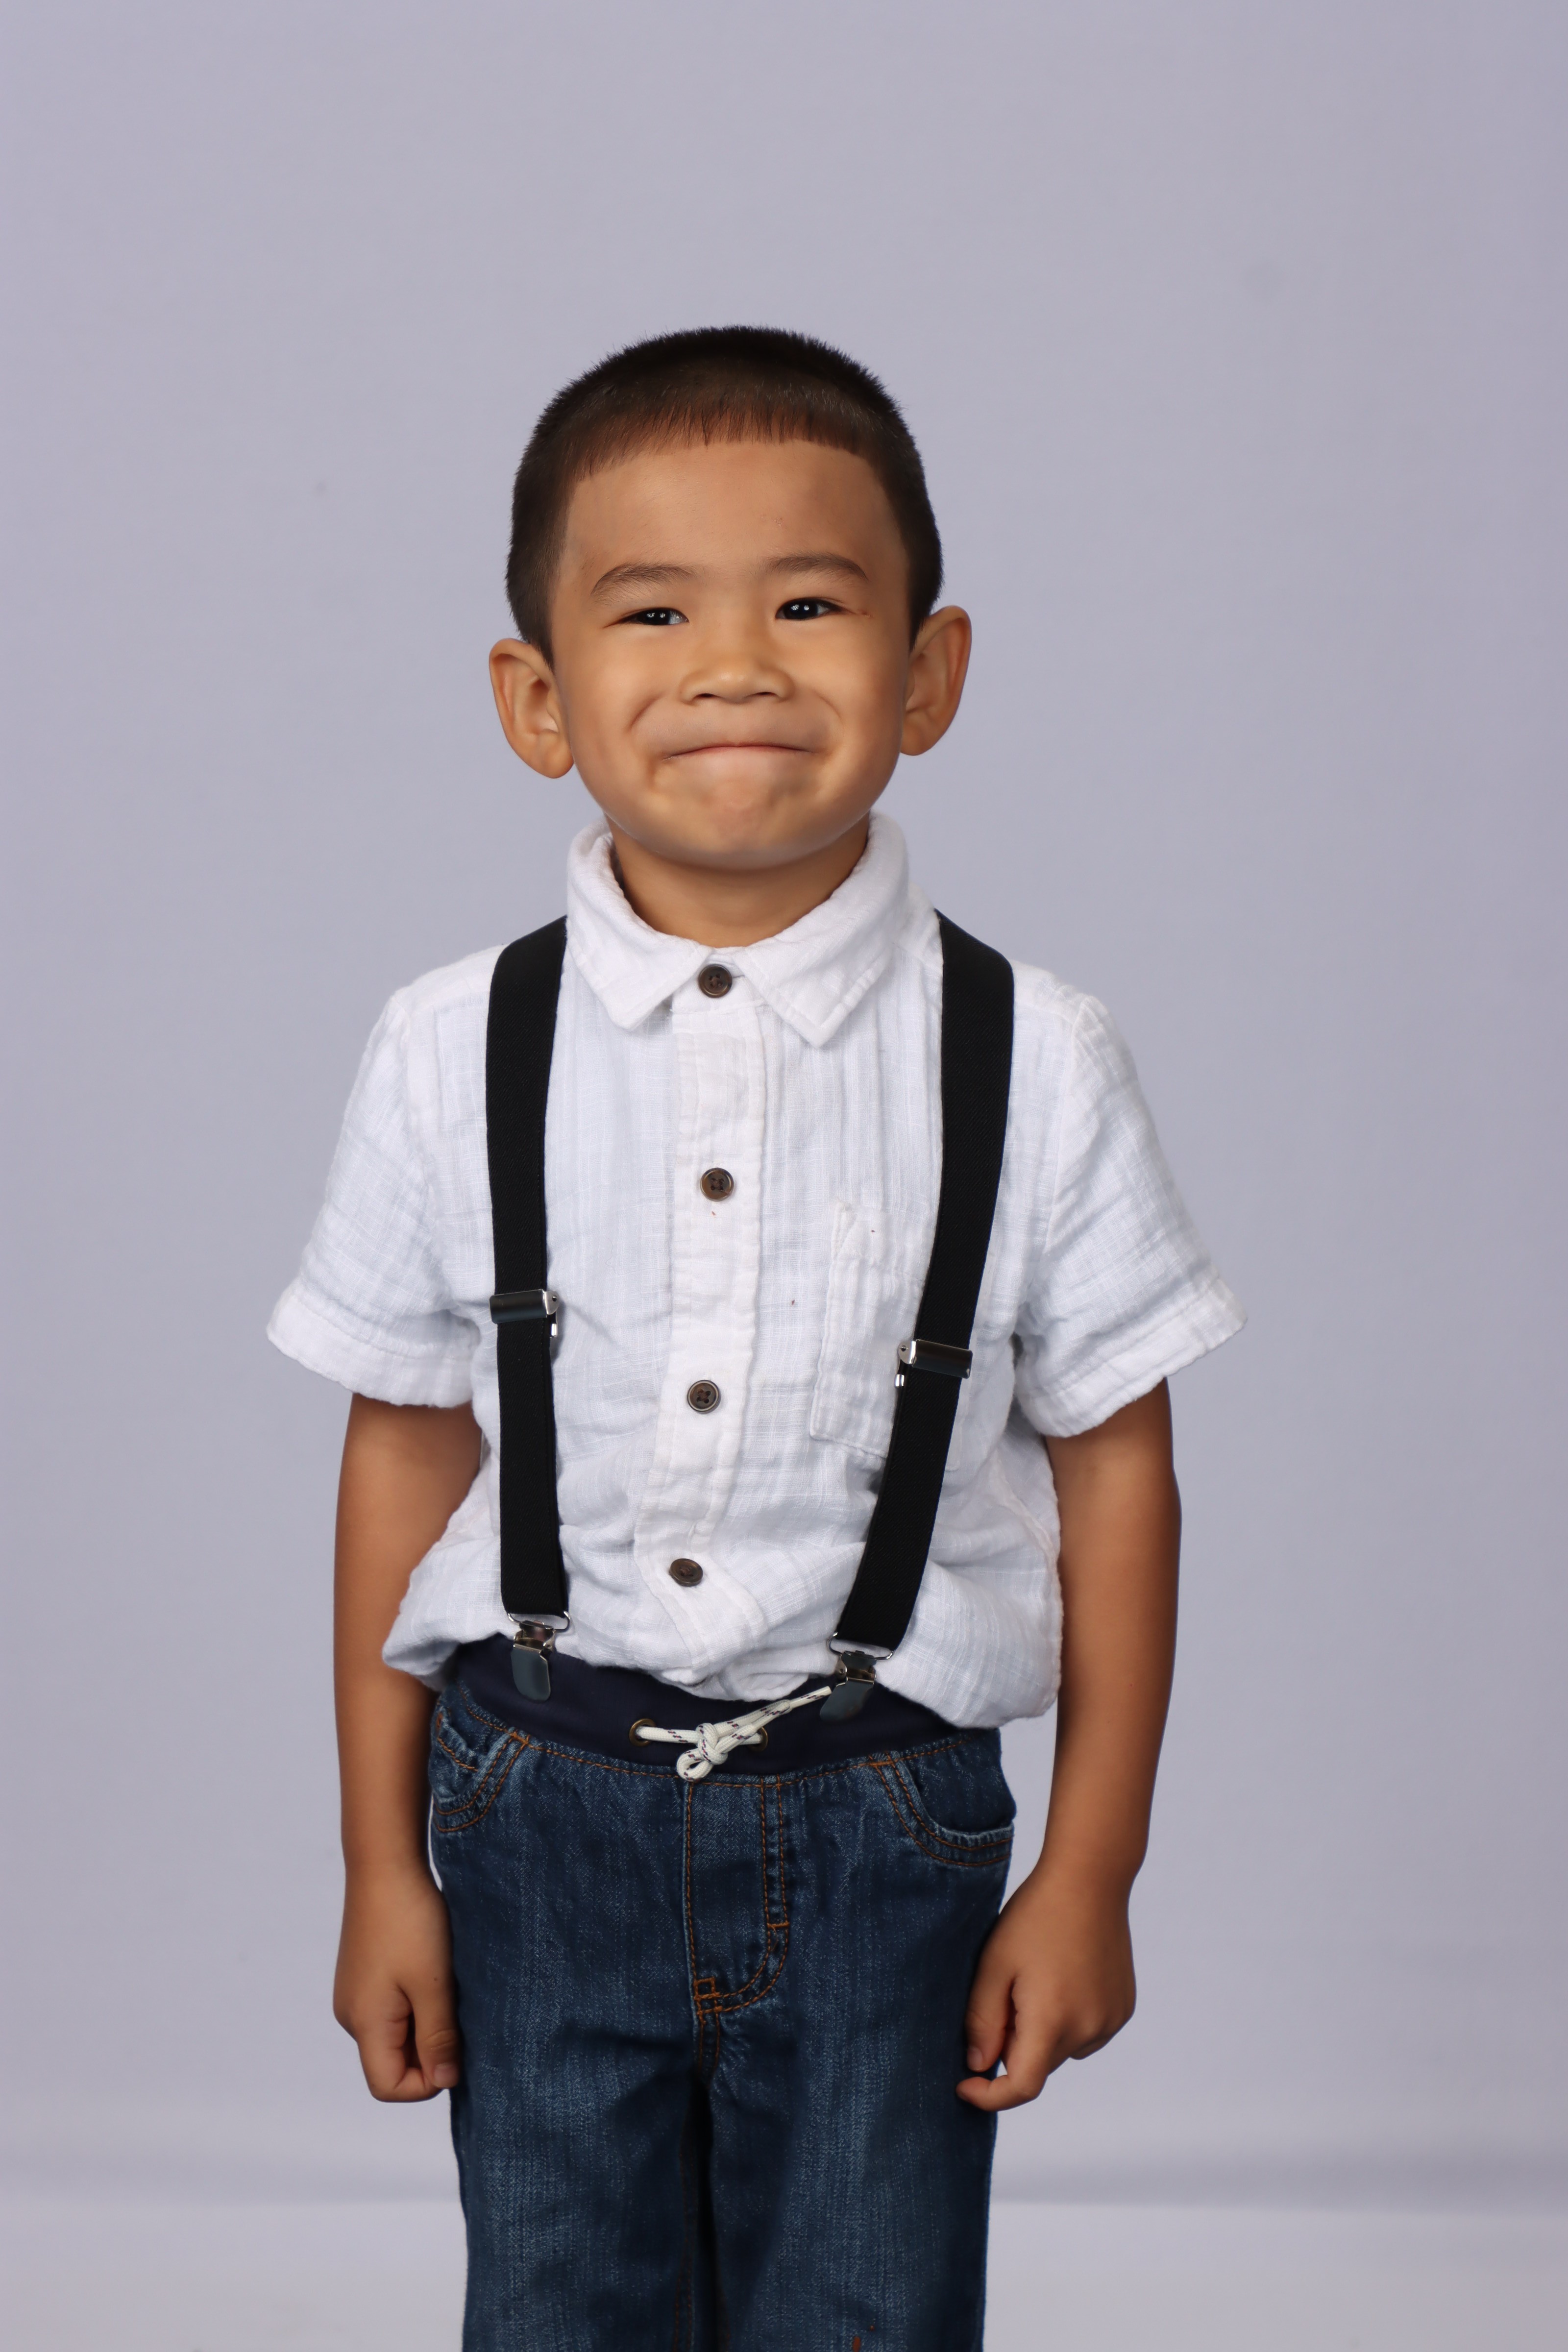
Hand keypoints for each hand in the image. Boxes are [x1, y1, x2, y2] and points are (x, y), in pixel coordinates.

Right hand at [333, 1862, 460, 2099]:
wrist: (385, 1863)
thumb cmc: (410, 1921)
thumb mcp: (432, 1984)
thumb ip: (438, 2038)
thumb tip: (444, 2082)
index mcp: (365, 2024)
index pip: (389, 2087)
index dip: (428, 2080)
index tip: (456, 2043)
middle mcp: (352, 2016)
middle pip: (393, 2064)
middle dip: (430, 2049)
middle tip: (455, 2007)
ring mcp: (356, 1995)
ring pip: (397, 2035)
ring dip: (426, 2022)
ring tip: (444, 1984)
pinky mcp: (364, 1976)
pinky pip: (393, 2010)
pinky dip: (417, 2002)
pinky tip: (432, 1971)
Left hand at [956, 1866, 1135, 2109]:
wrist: (1090, 1879)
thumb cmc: (1035, 1916)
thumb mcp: (995, 1963)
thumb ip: (983, 2020)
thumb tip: (979, 2066)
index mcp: (1053, 2020)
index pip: (1022, 2086)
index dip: (990, 2096)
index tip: (964, 2084)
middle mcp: (1089, 2028)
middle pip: (1039, 2064)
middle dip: (1013, 2045)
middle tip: (1004, 1994)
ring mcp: (1111, 2020)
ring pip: (1061, 2049)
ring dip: (1042, 2033)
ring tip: (1036, 1978)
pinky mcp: (1123, 2008)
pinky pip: (1086, 2032)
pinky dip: (1068, 2020)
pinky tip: (1062, 1977)